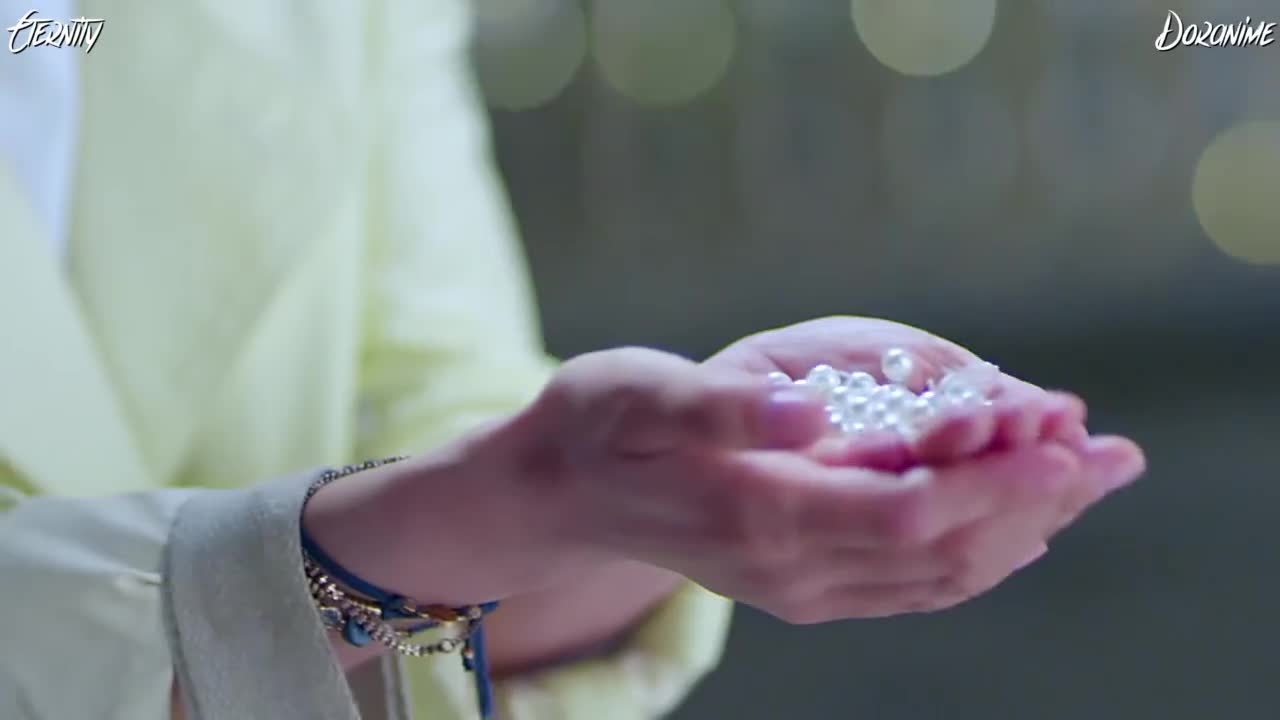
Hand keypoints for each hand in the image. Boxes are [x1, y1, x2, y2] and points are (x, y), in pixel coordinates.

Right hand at [512, 318, 1143, 621]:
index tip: (1064, 437)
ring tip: (1089, 483)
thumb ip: (726, 408)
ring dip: (1022, 529)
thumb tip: (813, 411)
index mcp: (761, 514)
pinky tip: (1017, 527)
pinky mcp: (804, 585)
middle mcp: (792, 568)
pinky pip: (913, 585)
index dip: (995, 479)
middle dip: (1037, 502)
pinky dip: (979, 553)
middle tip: (1115, 458)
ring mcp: (800, 586)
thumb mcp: (643, 398)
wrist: (562, 494)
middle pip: (946, 550)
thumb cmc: (600, 428)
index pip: (911, 510)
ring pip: (940, 574)